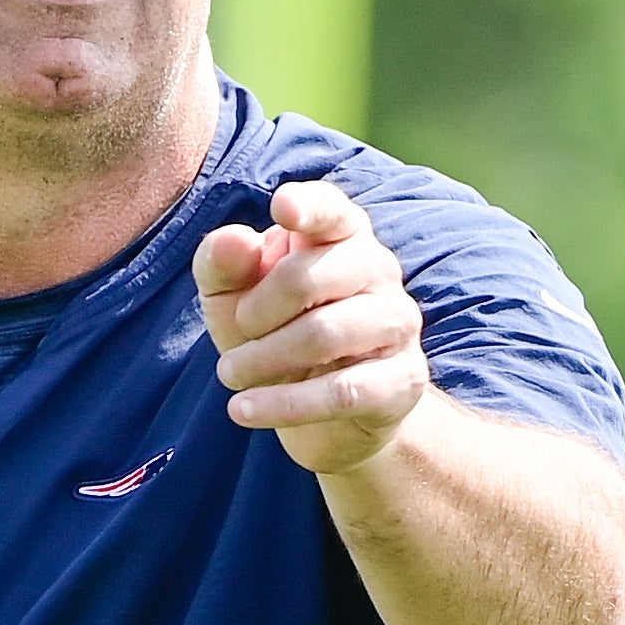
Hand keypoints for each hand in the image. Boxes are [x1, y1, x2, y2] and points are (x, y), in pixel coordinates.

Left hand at [193, 183, 431, 474]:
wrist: (327, 417)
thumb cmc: (275, 336)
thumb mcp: (232, 299)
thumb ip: (221, 264)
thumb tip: (234, 240)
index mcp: (340, 235)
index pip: (331, 211)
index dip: (308, 207)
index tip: (282, 208)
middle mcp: (378, 269)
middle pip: (308, 277)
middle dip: (255, 311)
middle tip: (236, 335)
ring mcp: (396, 323)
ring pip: (324, 335)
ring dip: (262, 359)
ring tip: (230, 374)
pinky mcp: (402, 379)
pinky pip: (341, 391)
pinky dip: (282, 404)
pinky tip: (242, 410)